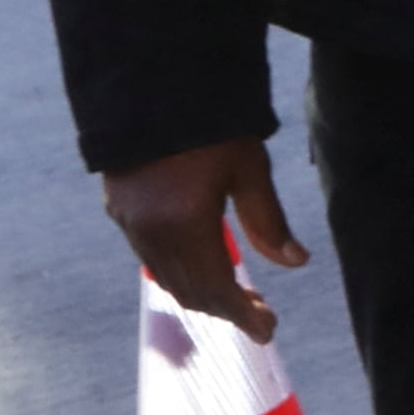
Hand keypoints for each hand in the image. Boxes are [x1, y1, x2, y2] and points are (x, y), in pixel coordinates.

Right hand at [103, 136, 302, 343]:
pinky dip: (180, 271)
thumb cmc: (208, 123)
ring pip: (167, 277)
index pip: (215, 288)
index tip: (269, 330)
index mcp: (182, 224)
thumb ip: (268, 220)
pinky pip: (151, 257)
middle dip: (226, 308)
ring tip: (240, 295)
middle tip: (261, 317)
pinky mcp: (118, 209)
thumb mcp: (248, 166)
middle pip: (189, 290)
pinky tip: (206, 266)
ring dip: (203, 292)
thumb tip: (295, 262)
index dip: (243, 314)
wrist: (147, 84)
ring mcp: (128, 222)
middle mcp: (148, 231)